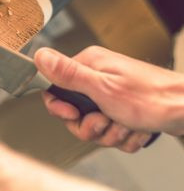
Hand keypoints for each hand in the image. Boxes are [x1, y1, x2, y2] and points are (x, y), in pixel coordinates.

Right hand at [35, 46, 183, 151]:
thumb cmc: (152, 97)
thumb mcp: (102, 87)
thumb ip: (68, 74)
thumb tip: (39, 56)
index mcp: (88, 65)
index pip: (55, 87)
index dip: (60, 108)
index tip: (72, 115)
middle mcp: (97, 77)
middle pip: (74, 113)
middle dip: (92, 126)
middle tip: (107, 121)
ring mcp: (110, 94)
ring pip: (94, 125)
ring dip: (112, 132)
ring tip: (127, 123)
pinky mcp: (121, 109)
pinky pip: (111, 131)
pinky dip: (124, 135)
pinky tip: (137, 127)